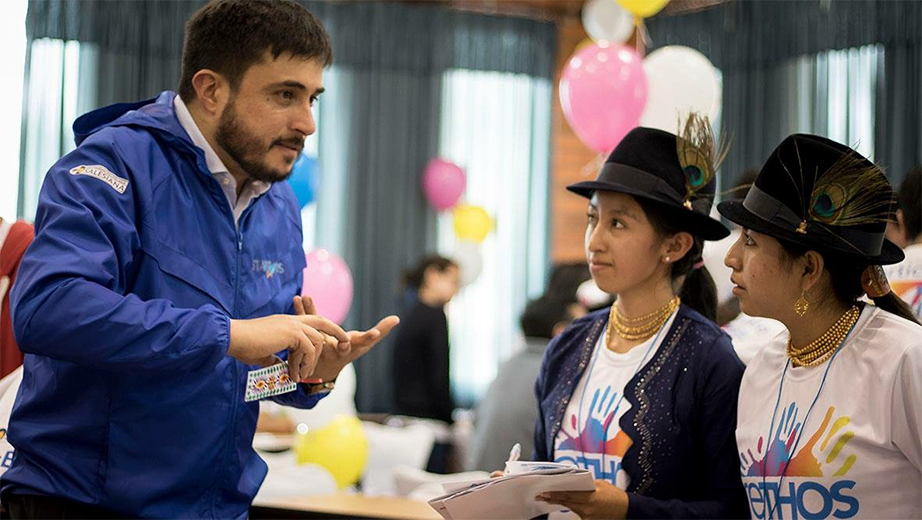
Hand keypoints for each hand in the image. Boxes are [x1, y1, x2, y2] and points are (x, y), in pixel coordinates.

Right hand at [228, 313, 348, 381]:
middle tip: (346, 345)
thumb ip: (274, 359)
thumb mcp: (263, 354)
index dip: (324, 332)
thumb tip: (280, 368)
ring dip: (312, 360)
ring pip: (317, 340)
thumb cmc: (242, 346)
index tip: (331, 345)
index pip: (312, 322)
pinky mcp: (291, 332)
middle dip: (337, 332)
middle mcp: (291, 320)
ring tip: (301, 375)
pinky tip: (295, 373)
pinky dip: (305, 363)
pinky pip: (308, 348)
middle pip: (323, 322)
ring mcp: (292, 324)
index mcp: (286, 322)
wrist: (231, 338)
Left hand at [294, 295, 399, 381]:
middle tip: (339, 329)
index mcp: (354, 348)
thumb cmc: (348, 351)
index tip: (375, 333)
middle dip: (332, 330)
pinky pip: (306, 323)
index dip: (370, 338)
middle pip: (338, 339)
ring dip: (310, 312)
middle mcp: (337, 348)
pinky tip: (298, 298)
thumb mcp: (364, 343)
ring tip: (306, 297)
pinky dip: (301, 310)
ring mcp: (321, 345)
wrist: (320, 370)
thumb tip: (397, 318)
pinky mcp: (309, 339)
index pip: (364, 342)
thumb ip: (380, 330)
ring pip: (316, 328)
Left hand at [537, 480, 628, 518]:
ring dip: (559, 502)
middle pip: (565, 502)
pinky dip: (570, 506)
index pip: (568, 495)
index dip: (554, 493)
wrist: (627, 509)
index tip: (543, 491)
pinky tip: (562, 503)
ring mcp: (587, 516)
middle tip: (539, 495)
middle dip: (551, 498)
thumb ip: (586, 483)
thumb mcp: (600, 484)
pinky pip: (576, 512)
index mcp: (590, 497)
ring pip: (569, 507)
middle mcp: (587, 508)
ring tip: (547, 498)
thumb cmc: (615, 496)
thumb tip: (572, 480)